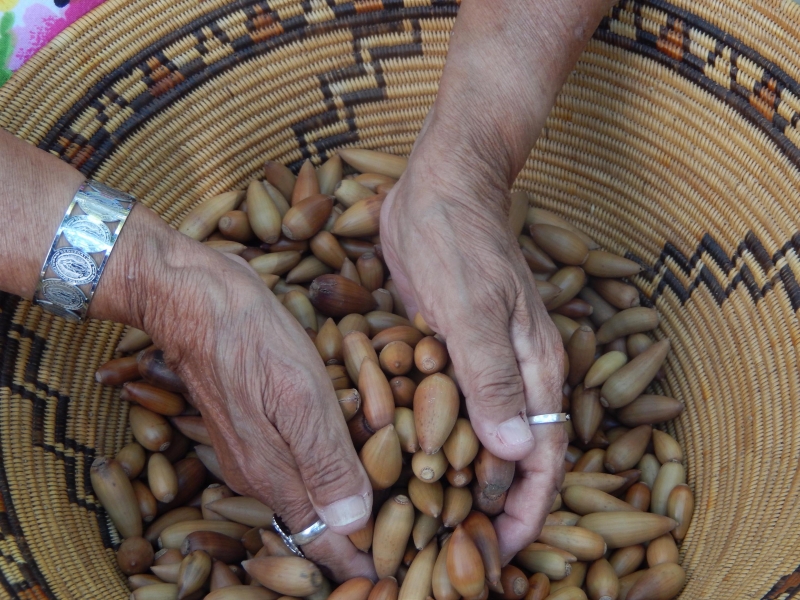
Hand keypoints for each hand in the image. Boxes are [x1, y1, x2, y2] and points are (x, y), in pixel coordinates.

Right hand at [98, 207, 375, 580]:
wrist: (194, 296)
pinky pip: (298, 463)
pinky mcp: (257, 422)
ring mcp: (256, 447)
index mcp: (274, 474)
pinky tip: (351, 459)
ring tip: (386, 512)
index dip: (356, 563)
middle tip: (400, 547)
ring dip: (342, 508)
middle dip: (354, 540)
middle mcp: (262, 471)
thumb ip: (325, 462)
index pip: (320, 541)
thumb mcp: (298, 395)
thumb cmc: (250, 337)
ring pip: (307, 494)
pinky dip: (328, 471)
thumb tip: (353, 524)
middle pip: (313, 525)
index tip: (391, 577)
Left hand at [380, 142, 566, 562]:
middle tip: (452, 551)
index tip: (502, 553)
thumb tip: (514, 450)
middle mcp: (513, 375)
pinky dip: (431, 441)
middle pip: (512, 458)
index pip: (543, 456)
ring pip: (476, 439)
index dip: (529, 510)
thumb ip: (492, 375)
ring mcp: (478, 365)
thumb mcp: (472, 306)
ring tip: (422, 522)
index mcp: (535, 369)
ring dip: (458, 480)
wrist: (438, 188)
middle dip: (491, 507)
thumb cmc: (458, 238)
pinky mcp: (447, 353)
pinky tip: (400, 464)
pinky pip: (443, 409)